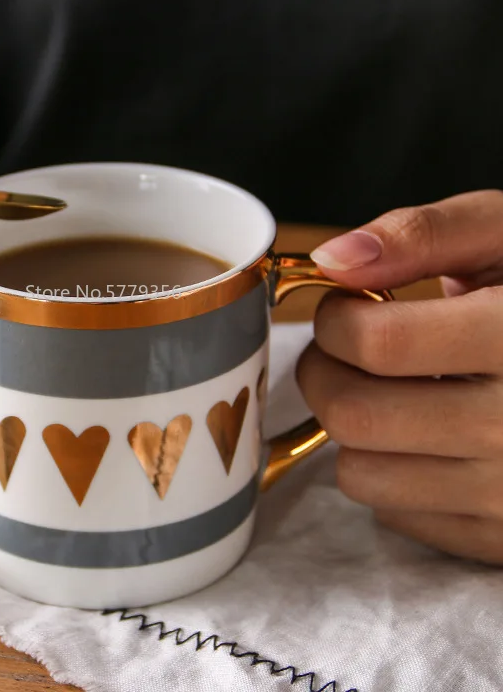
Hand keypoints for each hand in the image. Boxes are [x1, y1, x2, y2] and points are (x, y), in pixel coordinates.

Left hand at [298, 189, 502, 563]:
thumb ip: (423, 235)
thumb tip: (333, 259)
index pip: (379, 342)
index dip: (335, 319)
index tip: (344, 309)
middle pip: (355, 414)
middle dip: (324, 372)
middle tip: (344, 350)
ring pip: (361, 474)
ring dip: (351, 428)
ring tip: (384, 390)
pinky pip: (396, 514)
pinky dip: (389, 472)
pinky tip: (424, 435)